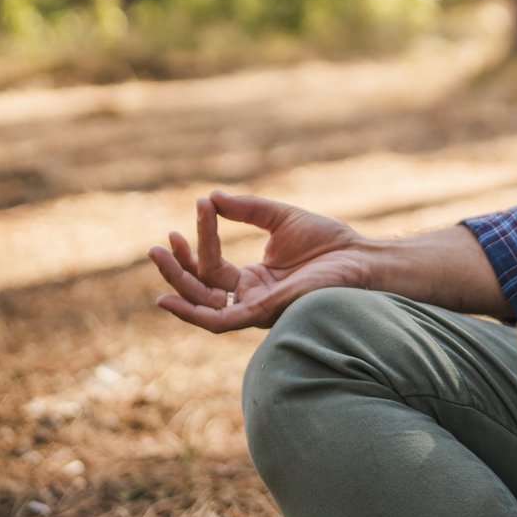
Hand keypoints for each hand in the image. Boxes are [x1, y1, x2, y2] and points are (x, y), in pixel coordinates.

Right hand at [149, 190, 371, 332]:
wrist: (361, 258)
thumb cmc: (329, 242)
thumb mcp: (279, 218)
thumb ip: (246, 209)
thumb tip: (210, 196)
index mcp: (253, 279)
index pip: (213, 265)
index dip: (201, 239)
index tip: (200, 205)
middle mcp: (250, 298)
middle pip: (200, 289)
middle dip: (176, 268)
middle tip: (156, 245)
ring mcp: (256, 308)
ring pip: (203, 303)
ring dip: (178, 281)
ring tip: (159, 253)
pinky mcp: (264, 313)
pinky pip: (220, 320)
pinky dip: (192, 313)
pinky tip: (168, 299)